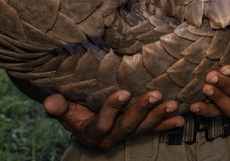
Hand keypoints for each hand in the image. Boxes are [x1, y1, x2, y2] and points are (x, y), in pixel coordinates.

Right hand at [43, 90, 184, 148]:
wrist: (82, 112)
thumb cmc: (72, 106)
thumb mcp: (63, 106)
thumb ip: (58, 105)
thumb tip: (49, 103)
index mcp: (91, 132)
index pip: (102, 125)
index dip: (112, 109)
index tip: (123, 92)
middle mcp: (110, 137)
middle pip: (127, 127)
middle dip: (142, 110)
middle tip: (155, 94)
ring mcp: (126, 134)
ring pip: (144, 127)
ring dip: (159, 116)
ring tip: (173, 104)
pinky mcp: (139, 129)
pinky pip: (154, 128)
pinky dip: (167, 124)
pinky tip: (180, 118)